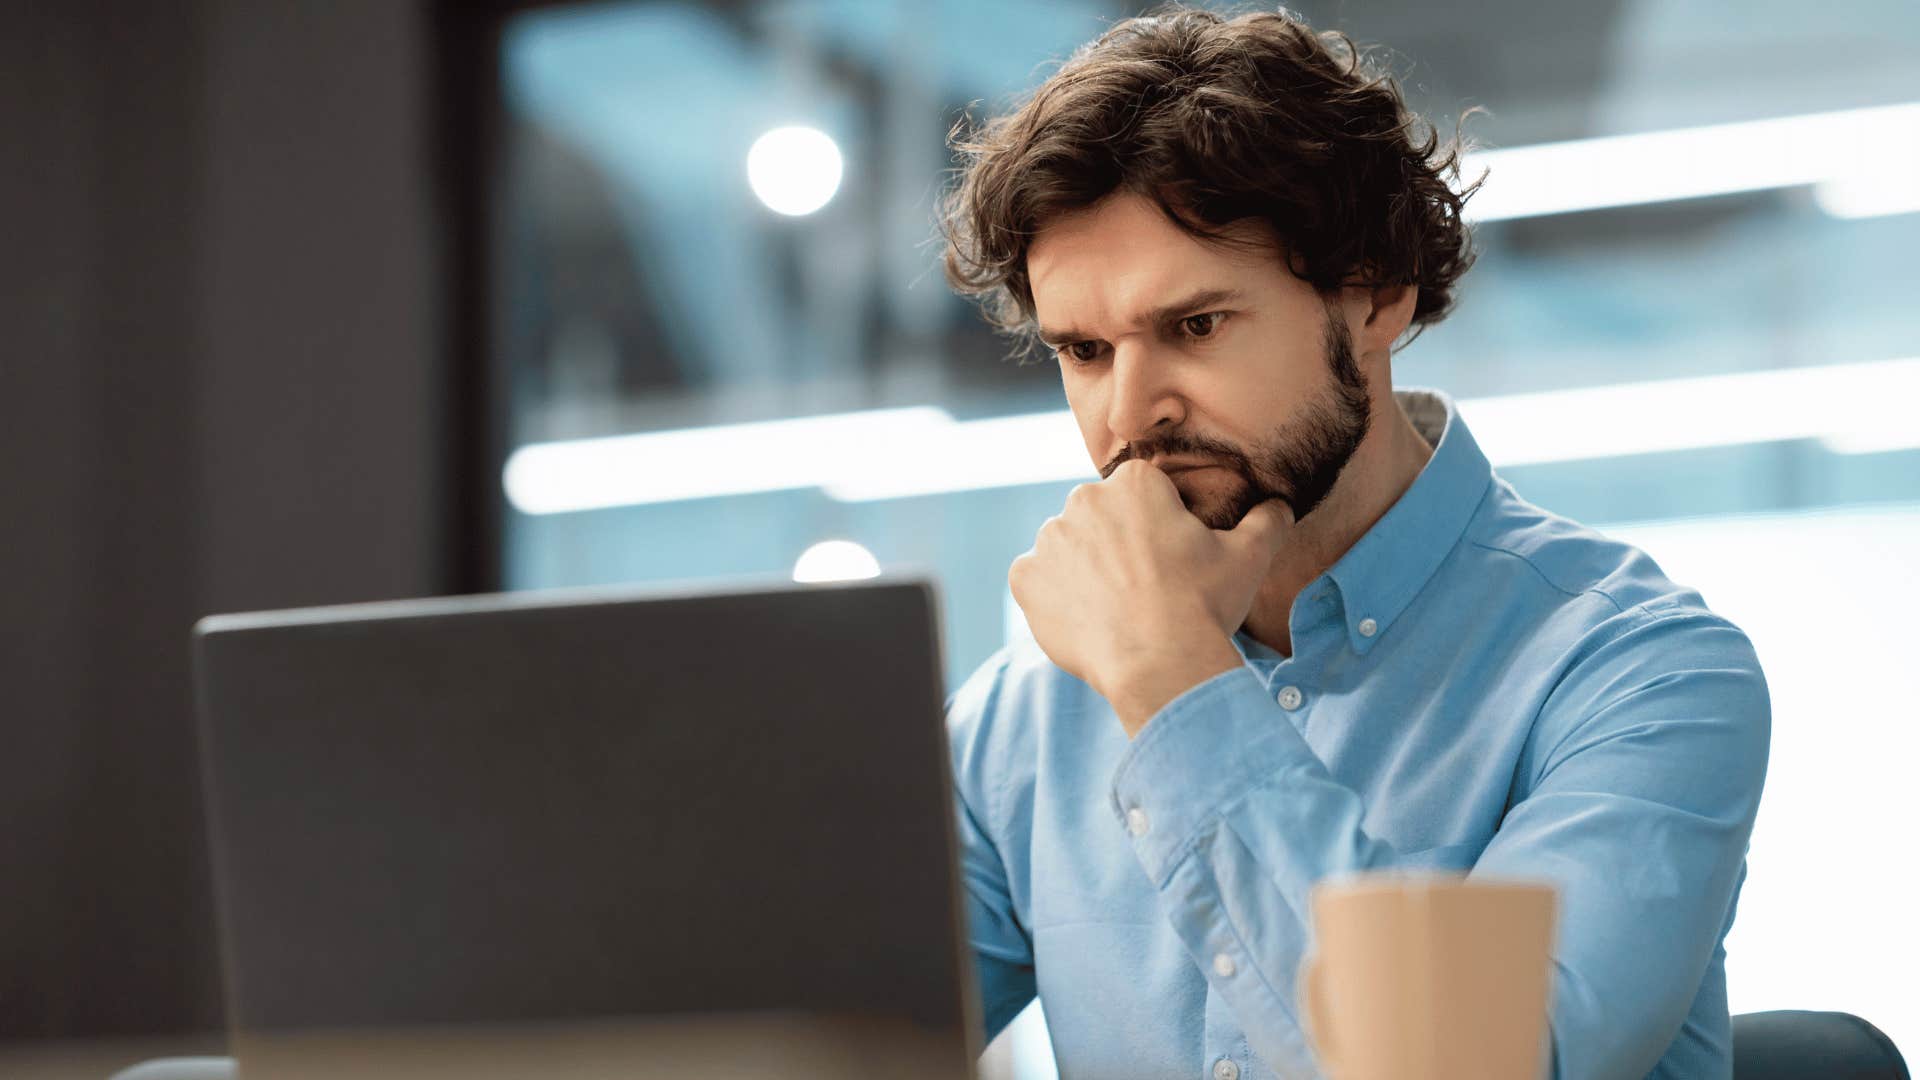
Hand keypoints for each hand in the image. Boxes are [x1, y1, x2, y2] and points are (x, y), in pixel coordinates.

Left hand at [1009, 460, 1293, 735]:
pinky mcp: (1025, 577)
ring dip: (1084, 570)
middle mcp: (1084, 499)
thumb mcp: (1249, 556)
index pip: (1141, 495)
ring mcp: (1049, 539)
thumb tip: (1280, 505)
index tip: (1170, 562)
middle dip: (1117, 546)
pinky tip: (1087, 620)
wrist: (1159, 664)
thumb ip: (1266, 520)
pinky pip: (1036, 580)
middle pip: (1100, 519)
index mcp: (1134, 483)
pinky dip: (1054, 597)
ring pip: (1067, 549)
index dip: (1159, 528)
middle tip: (1144, 589)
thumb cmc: (1203, 606)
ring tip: (1116, 608)